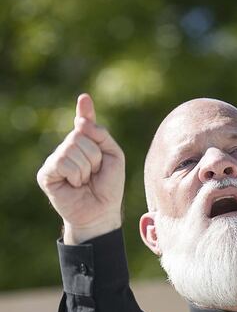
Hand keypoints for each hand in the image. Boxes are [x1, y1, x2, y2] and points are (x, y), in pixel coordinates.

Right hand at [36, 93, 124, 243]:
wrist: (101, 212)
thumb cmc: (108, 187)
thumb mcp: (114, 158)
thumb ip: (102, 135)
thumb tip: (82, 121)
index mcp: (86, 144)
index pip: (84, 123)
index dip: (84, 111)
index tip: (85, 99)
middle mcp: (68, 148)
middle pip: (80, 136)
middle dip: (95, 157)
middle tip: (94, 174)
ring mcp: (56, 159)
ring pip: (72, 148)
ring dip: (86, 168)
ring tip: (85, 181)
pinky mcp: (46, 173)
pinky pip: (62, 162)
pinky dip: (75, 174)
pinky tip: (74, 185)